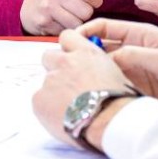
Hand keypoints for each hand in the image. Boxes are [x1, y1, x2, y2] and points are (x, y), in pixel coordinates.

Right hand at [20, 0, 117, 34]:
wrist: (28, 7)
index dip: (94, 2)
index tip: (86, 1)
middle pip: (86, 11)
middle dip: (84, 14)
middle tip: (74, 10)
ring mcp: (48, 7)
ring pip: (77, 23)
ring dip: (76, 23)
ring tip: (67, 17)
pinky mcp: (43, 22)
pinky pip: (66, 31)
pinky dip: (65, 29)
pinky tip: (58, 23)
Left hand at [33, 29, 139, 147]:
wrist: (108, 122)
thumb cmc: (118, 102)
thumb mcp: (115, 74)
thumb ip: (96, 68)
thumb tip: (90, 74)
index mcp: (86, 54)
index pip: (67, 36)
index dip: (67, 48)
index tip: (70, 58)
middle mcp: (65, 62)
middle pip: (48, 56)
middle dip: (55, 68)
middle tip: (67, 86)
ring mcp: (50, 80)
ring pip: (45, 82)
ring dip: (53, 92)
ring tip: (70, 108)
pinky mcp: (39, 99)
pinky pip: (39, 101)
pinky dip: (47, 109)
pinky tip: (62, 118)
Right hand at [76, 19, 157, 109]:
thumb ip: (134, 57)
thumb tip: (103, 59)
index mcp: (140, 35)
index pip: (105, 27)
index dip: (85, 31)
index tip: (68, 41)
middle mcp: (135, 52)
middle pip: (100, 50)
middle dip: (81, 55)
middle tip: (63, 65)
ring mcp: (135, 72)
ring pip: (105, 71)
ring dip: (91, 75)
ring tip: (73, 84)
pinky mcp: (138, 91)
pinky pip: (115, 88)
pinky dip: (103, 92)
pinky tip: (93, 98)